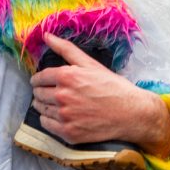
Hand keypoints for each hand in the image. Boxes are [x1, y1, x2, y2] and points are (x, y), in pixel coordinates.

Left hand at [30, 35, 169, 157]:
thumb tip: (46, 35)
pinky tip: (60, 116)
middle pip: (38, 94)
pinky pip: (47, 125)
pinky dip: (49, 120)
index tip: (40, 81)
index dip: (38, 79)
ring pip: (41, 109)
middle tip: (51, 93)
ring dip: (44, 105)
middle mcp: (62, 96)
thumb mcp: (90, 64)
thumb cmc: (113, 86)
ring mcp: (65, 116)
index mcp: (66, 77)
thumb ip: (65, 49)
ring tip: (56, 104)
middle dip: (42, 92)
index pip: (39, 78)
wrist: (131, 113)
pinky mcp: (69, 133)